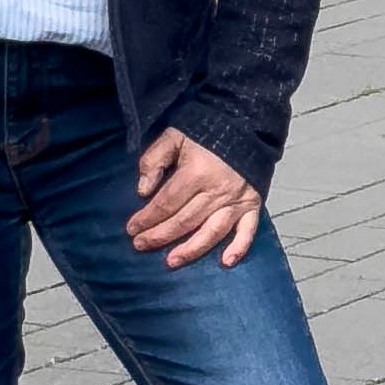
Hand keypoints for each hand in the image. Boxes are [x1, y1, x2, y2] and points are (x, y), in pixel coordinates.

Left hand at [128, 129, 266, 268]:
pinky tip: (226, 262)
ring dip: (191, 249)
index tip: (132, 228)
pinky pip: (247, 230)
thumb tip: (143, 191)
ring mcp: (236, 199)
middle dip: (160, 235)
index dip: (147, 218)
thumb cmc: (204, 131)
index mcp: (197, 172)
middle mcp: (218, 190)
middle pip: (185, 221)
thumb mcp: (173, 136)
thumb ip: (154, 161)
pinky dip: (239, 247)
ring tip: (171, 261)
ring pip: (211, 232)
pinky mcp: (253, 203)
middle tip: (140, 245)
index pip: (166, 203)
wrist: (244, 122)